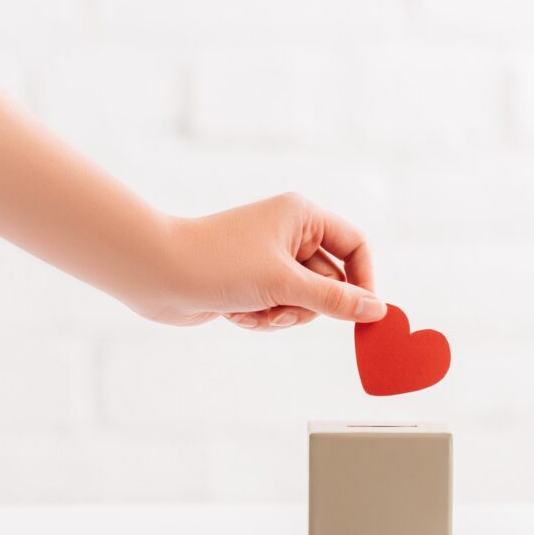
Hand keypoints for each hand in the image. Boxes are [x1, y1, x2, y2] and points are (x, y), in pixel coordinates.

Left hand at [134, 192, 387, 329]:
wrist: (155, 273)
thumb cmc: (218, 264)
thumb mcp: (284, 284)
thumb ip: (335, 300)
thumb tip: (377, 310)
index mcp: (303, 216)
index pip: (355, 246)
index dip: (364, 280)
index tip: (364, 313)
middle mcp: (290, 233)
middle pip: (330, 281)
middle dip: (307, 305)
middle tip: (281, 309)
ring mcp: (270, 259)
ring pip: (304, 301)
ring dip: (281, 315)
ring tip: (252, 310)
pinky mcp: (252, 282)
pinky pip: (278, 309)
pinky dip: (261, 318)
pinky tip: (234, 313)